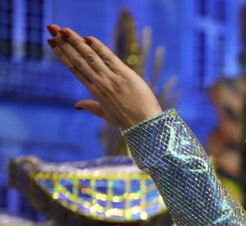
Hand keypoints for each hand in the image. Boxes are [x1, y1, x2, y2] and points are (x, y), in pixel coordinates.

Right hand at [47, 25, 161, 128]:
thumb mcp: (106, 114)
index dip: (62, 55)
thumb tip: (75, 106)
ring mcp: (112, 78)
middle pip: (78, 60)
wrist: (144, 125)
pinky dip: (99, 48)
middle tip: (52, 29)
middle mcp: (100, 83)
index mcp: (94, 91)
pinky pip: (109, 58)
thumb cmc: (127, 121)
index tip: (51, 43)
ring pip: (90, 57)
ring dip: (76, 42)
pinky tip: (88, 38)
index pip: (74, 69)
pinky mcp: (125, 75)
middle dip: (64, 44)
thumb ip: (90, 107)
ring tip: (64, 30)